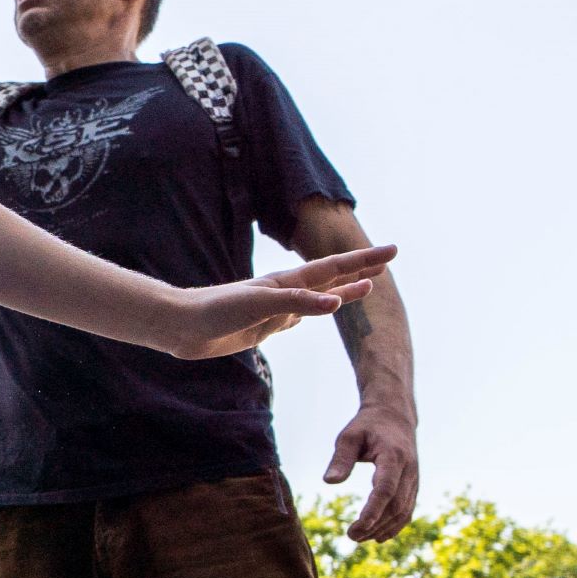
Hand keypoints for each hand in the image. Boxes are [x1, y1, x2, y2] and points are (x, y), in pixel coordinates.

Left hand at [160, 245, 395, 358]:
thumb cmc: (217, 309)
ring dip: (344, 291)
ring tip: (368, 287)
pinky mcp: (264, 325)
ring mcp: (277, 308)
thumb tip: (336, 302)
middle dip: (361, 270)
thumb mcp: (260, 304)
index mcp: (288, 282)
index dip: (364, 261)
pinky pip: (300, 317)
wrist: (183, 326)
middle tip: (388, 261)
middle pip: (332, 278)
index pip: (335, 268)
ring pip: (320, 298)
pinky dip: (316, 312)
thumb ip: (298, 303)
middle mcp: (286, 292)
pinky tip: (321, 311)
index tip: (392, 251)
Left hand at [325, 400, 421, 540]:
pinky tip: (379, 536)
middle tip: (351, 536)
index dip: (373, 511)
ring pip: (403, 510)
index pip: (385, 489)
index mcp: (393, 456)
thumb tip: (330, 482)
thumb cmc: (367, 425)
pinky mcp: (413, 484)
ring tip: (359, 538)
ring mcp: (414, 478)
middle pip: (395, 505)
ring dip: (383, 528)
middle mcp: (408, 470)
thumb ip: (341, 459)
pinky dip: (395, 525)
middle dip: (375, 524)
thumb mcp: (349, 436)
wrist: (394, 416)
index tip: (357, 528)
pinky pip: (408, 509)